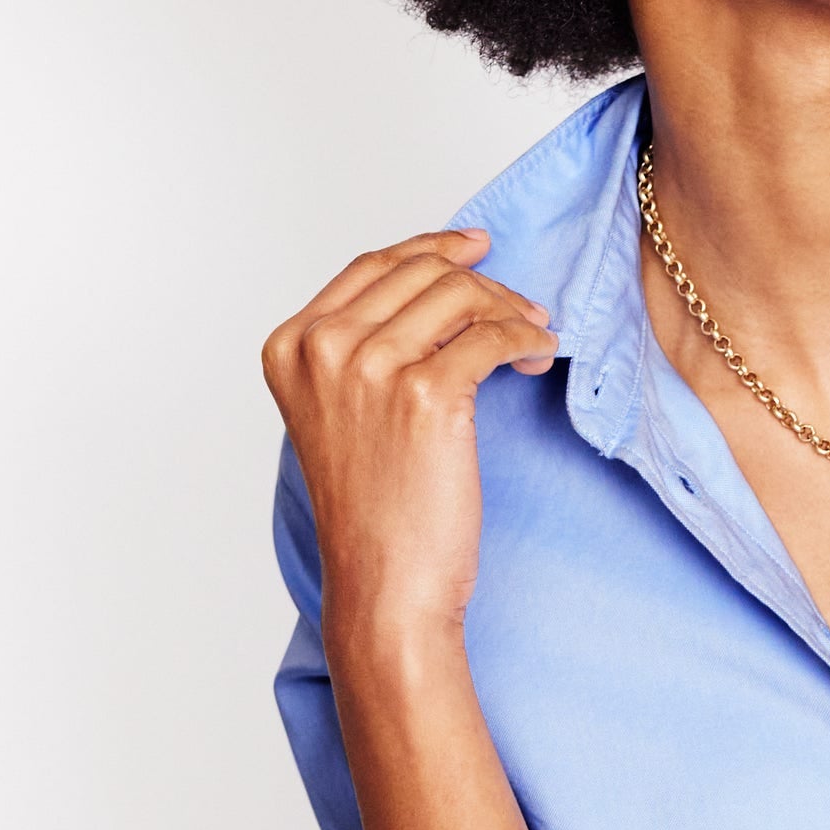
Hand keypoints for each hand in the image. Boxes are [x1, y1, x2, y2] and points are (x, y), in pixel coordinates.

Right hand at [261, 228, 557, 636]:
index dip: (431, 248)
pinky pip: (495, 336)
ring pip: (462, 297)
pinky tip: (538, 356)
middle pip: (421, 274)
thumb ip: (367, 345)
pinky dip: (528, 339)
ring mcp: (369, 368)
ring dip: (511, 310)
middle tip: (522, 310)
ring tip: (533, 337)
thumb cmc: (375, 508)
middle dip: (482, 285)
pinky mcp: (426, 394)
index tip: (475, 246)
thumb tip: (444, 281)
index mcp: (290, 346)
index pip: (372, 267)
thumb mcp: (343, 410)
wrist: (386, 583)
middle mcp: (321, 349)